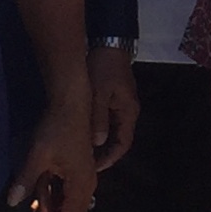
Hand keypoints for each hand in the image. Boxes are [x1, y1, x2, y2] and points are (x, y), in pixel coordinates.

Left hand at [8, 92, 98, 211]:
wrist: (73, 104)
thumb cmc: (56, 129)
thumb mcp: (37, 155)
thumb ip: (25, 180)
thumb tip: (12, 202)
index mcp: (80, 183)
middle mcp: (88, 182)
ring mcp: (86, 174)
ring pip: (74, 203)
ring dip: (57, 210)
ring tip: (37, 210)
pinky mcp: (82, 167)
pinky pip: (73, 192)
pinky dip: (60, 198)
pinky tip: (45, 194)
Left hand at [88, 44, 139, 171]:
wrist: (108, 43)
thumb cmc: (104, 67)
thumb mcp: (99, 93)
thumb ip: (98, 117)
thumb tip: (97, 143)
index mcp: (128, 112)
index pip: (123, 144)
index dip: (110, 158)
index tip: (95, 168)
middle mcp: (127, 112)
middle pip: (117, 140)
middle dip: (103, 154)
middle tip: (85, 165)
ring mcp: (120, 106)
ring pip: (111, 132)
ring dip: (98, 144)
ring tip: (81, 154)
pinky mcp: (112, 100)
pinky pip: (106, 122)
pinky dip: (96, 131)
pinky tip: (82, 135)